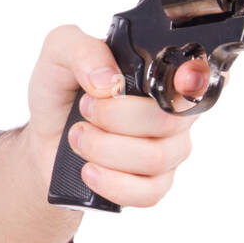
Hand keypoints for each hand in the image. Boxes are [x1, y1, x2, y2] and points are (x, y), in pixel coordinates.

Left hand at [24, 24, 206, 207]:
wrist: (43, 138)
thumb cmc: (60, 92)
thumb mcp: (58, 54)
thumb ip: (82, 50)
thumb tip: (110, 79)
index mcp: (160, 72)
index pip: (200, 75)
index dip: (195, 80)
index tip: (178, 80)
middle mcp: (174, 111)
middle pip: (169, 121)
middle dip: (114, 118)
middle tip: (84, 109)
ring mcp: (169, 150)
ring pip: (156, 158)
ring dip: (104, 149)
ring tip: (77, 137)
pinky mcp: (154, 184)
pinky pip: (148, 192)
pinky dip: (112, 183)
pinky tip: (89, 170)